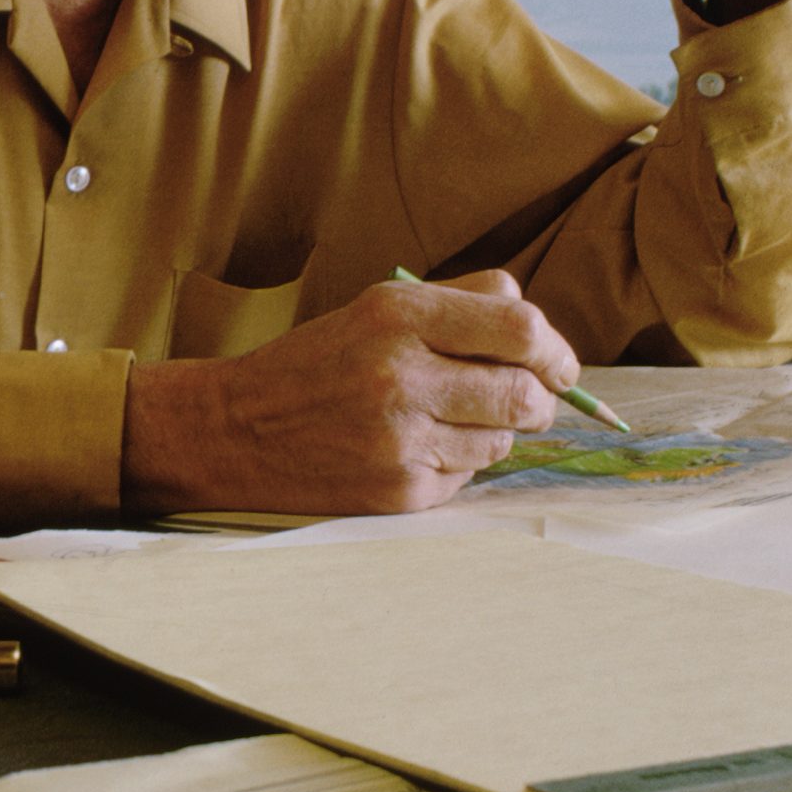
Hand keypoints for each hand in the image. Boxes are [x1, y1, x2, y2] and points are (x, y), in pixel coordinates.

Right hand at [120, 272, 579, 514]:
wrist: (232, 430)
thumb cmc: (315, 363)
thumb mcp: (376, 308)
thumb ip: (461, 302)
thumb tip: (540, 328)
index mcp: (398, 314)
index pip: (520, 327)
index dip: (555, 350)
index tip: (559, 365)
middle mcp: (400, 373)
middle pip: (526, 392)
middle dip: (540, 400)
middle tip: (527, 401)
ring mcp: (400, 438)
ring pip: (502, 440)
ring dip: (492, 432)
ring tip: (446, 421)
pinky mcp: (398, 490)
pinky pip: (467, 477)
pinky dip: (456, 463)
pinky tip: (413, 449)